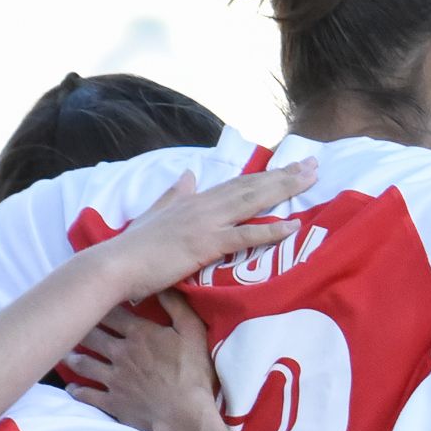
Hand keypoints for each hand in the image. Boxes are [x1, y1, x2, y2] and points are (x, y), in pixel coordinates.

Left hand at [68, 290, 223, 430]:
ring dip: (73, 356)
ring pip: (84, 363)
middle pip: (92, 336)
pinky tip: (71, 387)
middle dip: (80, 327)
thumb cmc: (192, 373)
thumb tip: (163, 285)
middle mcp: (119, 353)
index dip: (100, 303)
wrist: (183, 416)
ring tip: (65, 351)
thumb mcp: (192, 332)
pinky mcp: (112, 402)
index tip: (91, 297)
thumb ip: (177, 306)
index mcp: (138, 334)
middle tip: (69, 321)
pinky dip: (77, 390)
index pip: (112, 313)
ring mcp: (113, 379)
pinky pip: (88, 395)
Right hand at [101, 165, 313, 300]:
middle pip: (252, 186)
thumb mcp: (156, 213)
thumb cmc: (134, 247)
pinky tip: (292, 225)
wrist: (116, 264)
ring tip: (310, 181)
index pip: (237, 183)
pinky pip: (244, 237)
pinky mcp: (205, 244)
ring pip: (252, 202)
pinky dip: (269, 231)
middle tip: (314, 166)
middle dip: (285, 175)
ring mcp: (206, 223)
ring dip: (283, 190)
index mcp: (195, 200)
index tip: (290, 167)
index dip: (265, 174)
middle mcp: (204, 205)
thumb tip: (187, 175)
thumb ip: (173, 194)